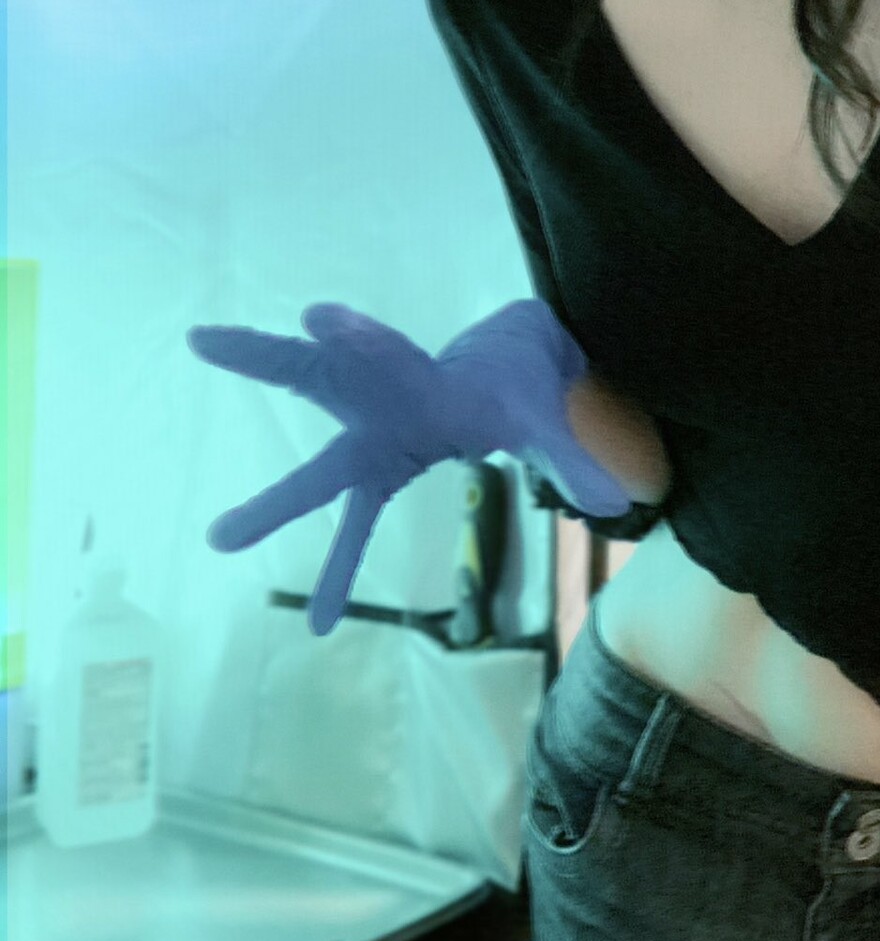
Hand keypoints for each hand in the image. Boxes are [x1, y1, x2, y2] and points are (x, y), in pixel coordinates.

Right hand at [190, 299, 631, 634]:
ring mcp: (375, 432)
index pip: (386, 353)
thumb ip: (571, 451)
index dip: (354, 337)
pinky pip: (353, 520)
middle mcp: (385, 397)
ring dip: (276, 500)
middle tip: (203, 337)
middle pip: (318, 374)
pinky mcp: (381, 466)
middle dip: (266, 359)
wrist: (517, 365)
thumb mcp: (549, 409)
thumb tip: (615, 501)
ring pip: (318, 464)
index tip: (319, 316)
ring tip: (221, 539)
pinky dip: (343, 567)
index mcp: (425, 376)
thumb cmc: (524, 377)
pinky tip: (323, 624)